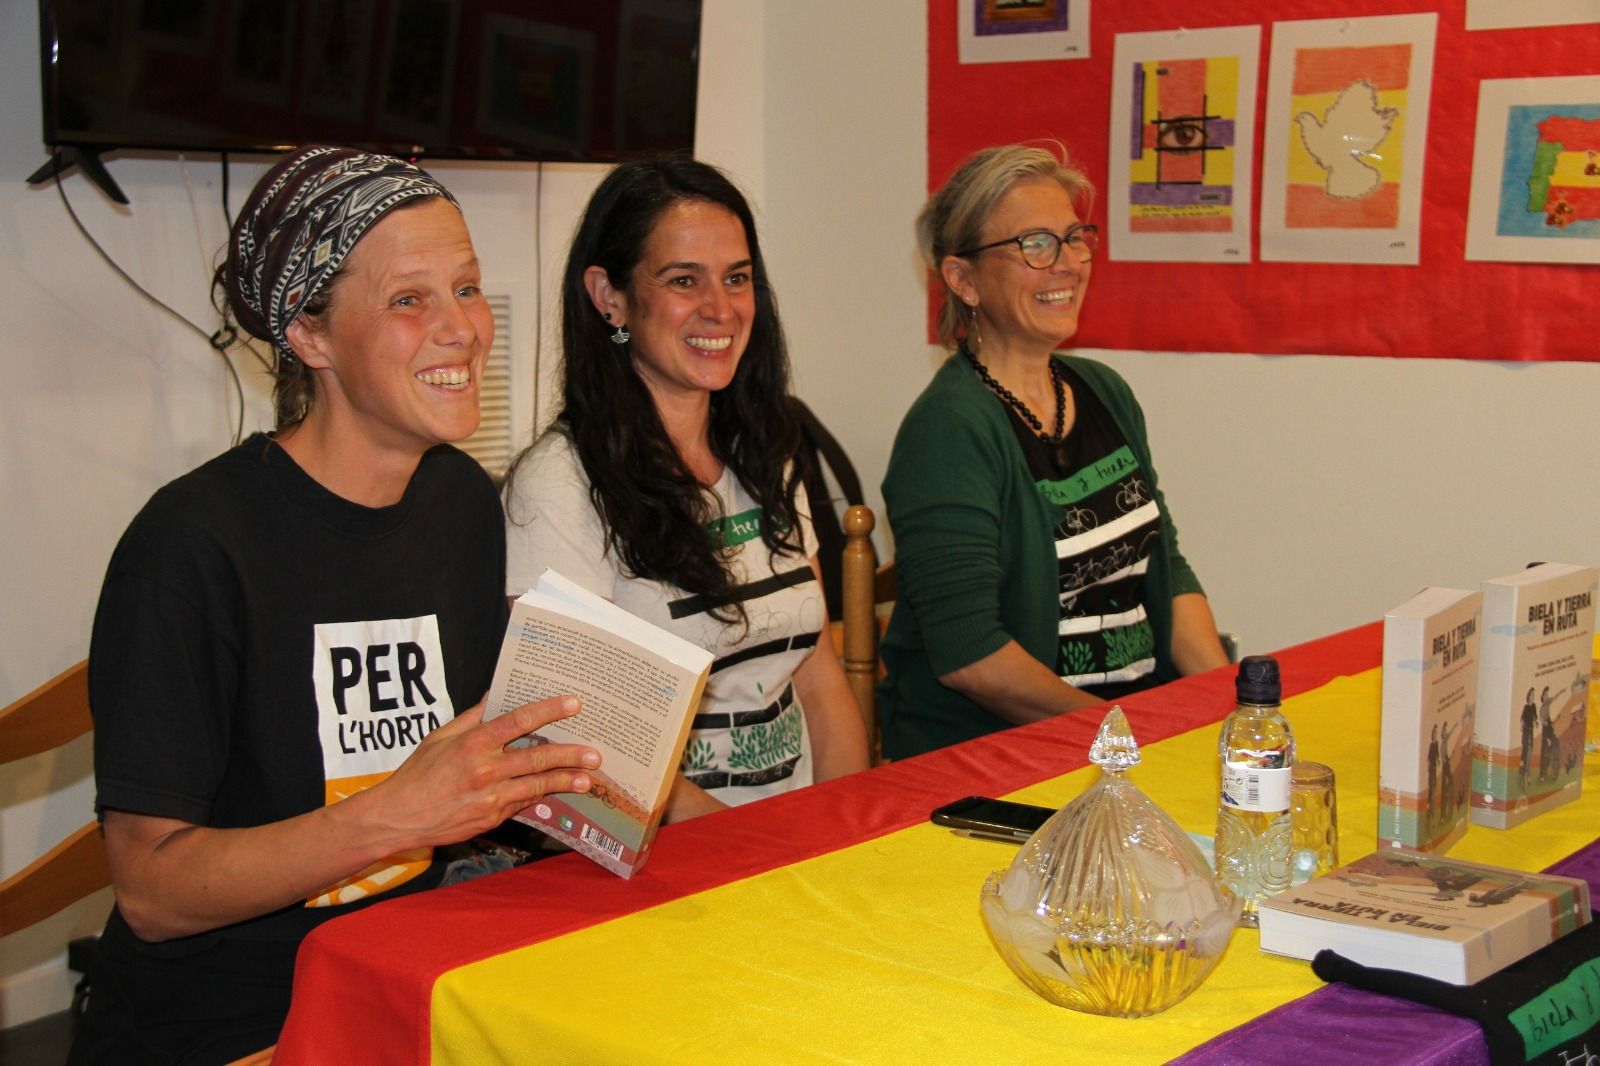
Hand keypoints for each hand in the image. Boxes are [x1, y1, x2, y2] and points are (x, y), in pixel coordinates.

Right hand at [364, 695, 600, 850]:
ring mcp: (490, 798)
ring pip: (537, 786)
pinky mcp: (492, 818)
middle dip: (570, 755)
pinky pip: (523, 803)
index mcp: (472, 744)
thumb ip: (473, 717)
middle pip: (537, 759)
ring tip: (588, 778)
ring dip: (565, 782)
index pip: (518, 721)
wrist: (398, 817)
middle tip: (594, 753)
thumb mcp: (441, 737)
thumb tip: (497, 693)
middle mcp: (485, 771)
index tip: (573, 704)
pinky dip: (541, 796)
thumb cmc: (418, 773)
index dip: (548, 711)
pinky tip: (559, 792)